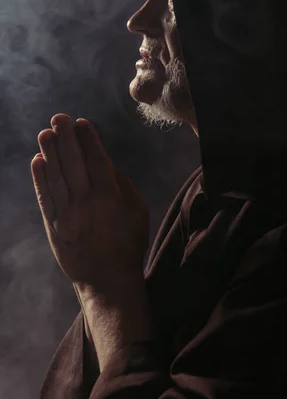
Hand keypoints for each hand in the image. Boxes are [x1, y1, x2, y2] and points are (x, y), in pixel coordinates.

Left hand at [31, 114, 148, 291]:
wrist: (107, 281)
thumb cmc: (128, 244)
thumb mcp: (138, 212)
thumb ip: (123, 186)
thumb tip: (106, 164)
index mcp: (110, 198)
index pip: (96, 161)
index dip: (88, 140)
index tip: (82, 122)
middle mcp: (86, 203)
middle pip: (74, 164)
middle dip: (66, 138)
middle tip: (60, 117)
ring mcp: (67, 215)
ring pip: (56, 178)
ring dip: (50, 153)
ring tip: (45, 133)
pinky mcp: (54, 226)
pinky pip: (45, 198)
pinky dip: (40, 179)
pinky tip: (37, 161)